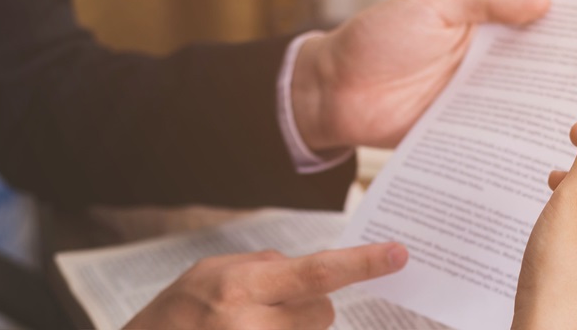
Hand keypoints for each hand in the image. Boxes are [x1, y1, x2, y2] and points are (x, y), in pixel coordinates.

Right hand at [125, 242, 407, 328]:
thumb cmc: (178, 311)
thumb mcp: (213, 272)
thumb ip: (264, 267)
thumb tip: (310, 270)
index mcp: (241, 286)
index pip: (317, 272)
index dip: (362, 263)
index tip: (398, 254)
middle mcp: (249, 323)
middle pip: (323, 314)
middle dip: (310, 308)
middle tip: (275, 309)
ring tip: (253, 325)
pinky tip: (252, 327)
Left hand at [292, 0, 549, 149]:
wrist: (329, 92)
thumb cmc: (375, 38)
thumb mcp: (432, 5)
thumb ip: (486, 3)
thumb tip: (544, 2)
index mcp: (478, 28)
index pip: (531, 26)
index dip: (564, 29)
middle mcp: (480, 66)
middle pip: (533, 72)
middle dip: (565, 76)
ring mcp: (469, 103)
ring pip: (517, 109)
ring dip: (545, 113)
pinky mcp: (456, 135)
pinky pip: (491, 140)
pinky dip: (512, 144)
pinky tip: (543, 150)